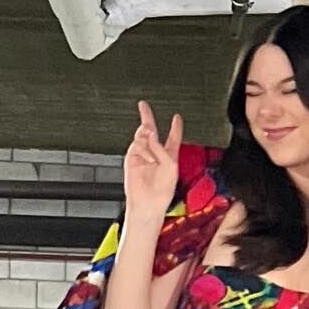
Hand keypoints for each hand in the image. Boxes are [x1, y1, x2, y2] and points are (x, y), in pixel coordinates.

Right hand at [123, 99, 182, 218]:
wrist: (148, 203)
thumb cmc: (163, 190)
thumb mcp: (171, 166)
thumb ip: (162, 148)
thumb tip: (149, 135)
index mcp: (169, 156)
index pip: (172, 138)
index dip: (175, 127)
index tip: (176, 117)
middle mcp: (155, 153)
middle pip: (151, 130)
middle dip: (146, 116)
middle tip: (143, 105)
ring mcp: (142, 155)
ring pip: (143, 137)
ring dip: (149, 141)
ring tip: (152, 152)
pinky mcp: (131, 159)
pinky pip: (137, 146)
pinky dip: (143, 150)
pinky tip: (147, 159)